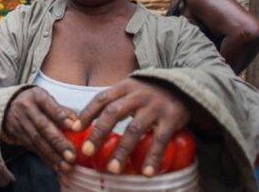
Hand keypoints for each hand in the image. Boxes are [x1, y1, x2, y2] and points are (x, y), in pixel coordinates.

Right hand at [3, 87, 78, 171]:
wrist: (6, 106)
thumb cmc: (34, 101)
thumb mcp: (45, 98)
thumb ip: (61, 110)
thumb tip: (77, 123)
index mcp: (36, 97)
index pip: (49, 106)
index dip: (61, 117)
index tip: (75, 127)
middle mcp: (26, 110)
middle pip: (43, 127)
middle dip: (58, 143)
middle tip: (72, 156)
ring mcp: (20, 124)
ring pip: (38, 141)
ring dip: (53, 155)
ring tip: (67, 165)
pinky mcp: (19, 136)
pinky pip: (34, 149)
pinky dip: (46, 159)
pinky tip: (56, 167)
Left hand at [76, 78, 190, 175]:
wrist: (184, 86)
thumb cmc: (148, 93)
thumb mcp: (130, 91)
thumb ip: (112, 103)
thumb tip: (83, 123)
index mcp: (124, 87)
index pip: (101, 99)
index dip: (87, 114)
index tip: (74, 129)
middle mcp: (137, 95)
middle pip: (113, 113)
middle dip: (98, 133)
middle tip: (87, 152)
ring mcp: (154, 107)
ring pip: (134, 129)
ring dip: (122, 150)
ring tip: (112, 169)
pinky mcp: (171, 119)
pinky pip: (160, 140)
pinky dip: (152, 157)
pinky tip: (146, 172)